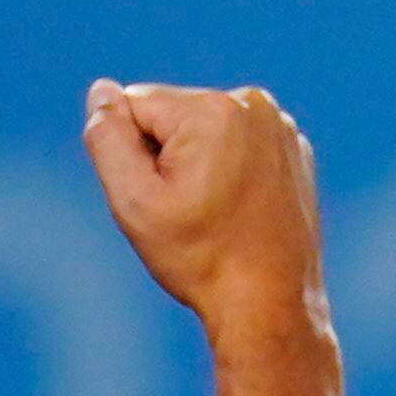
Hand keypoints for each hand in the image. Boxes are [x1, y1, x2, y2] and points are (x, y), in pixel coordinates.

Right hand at [82, 81, 329, 339]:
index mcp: (212, 109)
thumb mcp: (135, 202)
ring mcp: (279, 126)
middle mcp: (253, 104)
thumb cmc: (201, 259)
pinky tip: (243, 211)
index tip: (167, 198)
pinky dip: (232, 171)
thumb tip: (101, 90)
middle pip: (171, 116)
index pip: (133, 107)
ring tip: (218, 214)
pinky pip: (238, 146)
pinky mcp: (293, 149)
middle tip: (192, 212)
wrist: (272, 305)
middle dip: (168, 158)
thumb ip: (107, 138)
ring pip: (203, 131)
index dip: (136, 157)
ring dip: (198, 164)